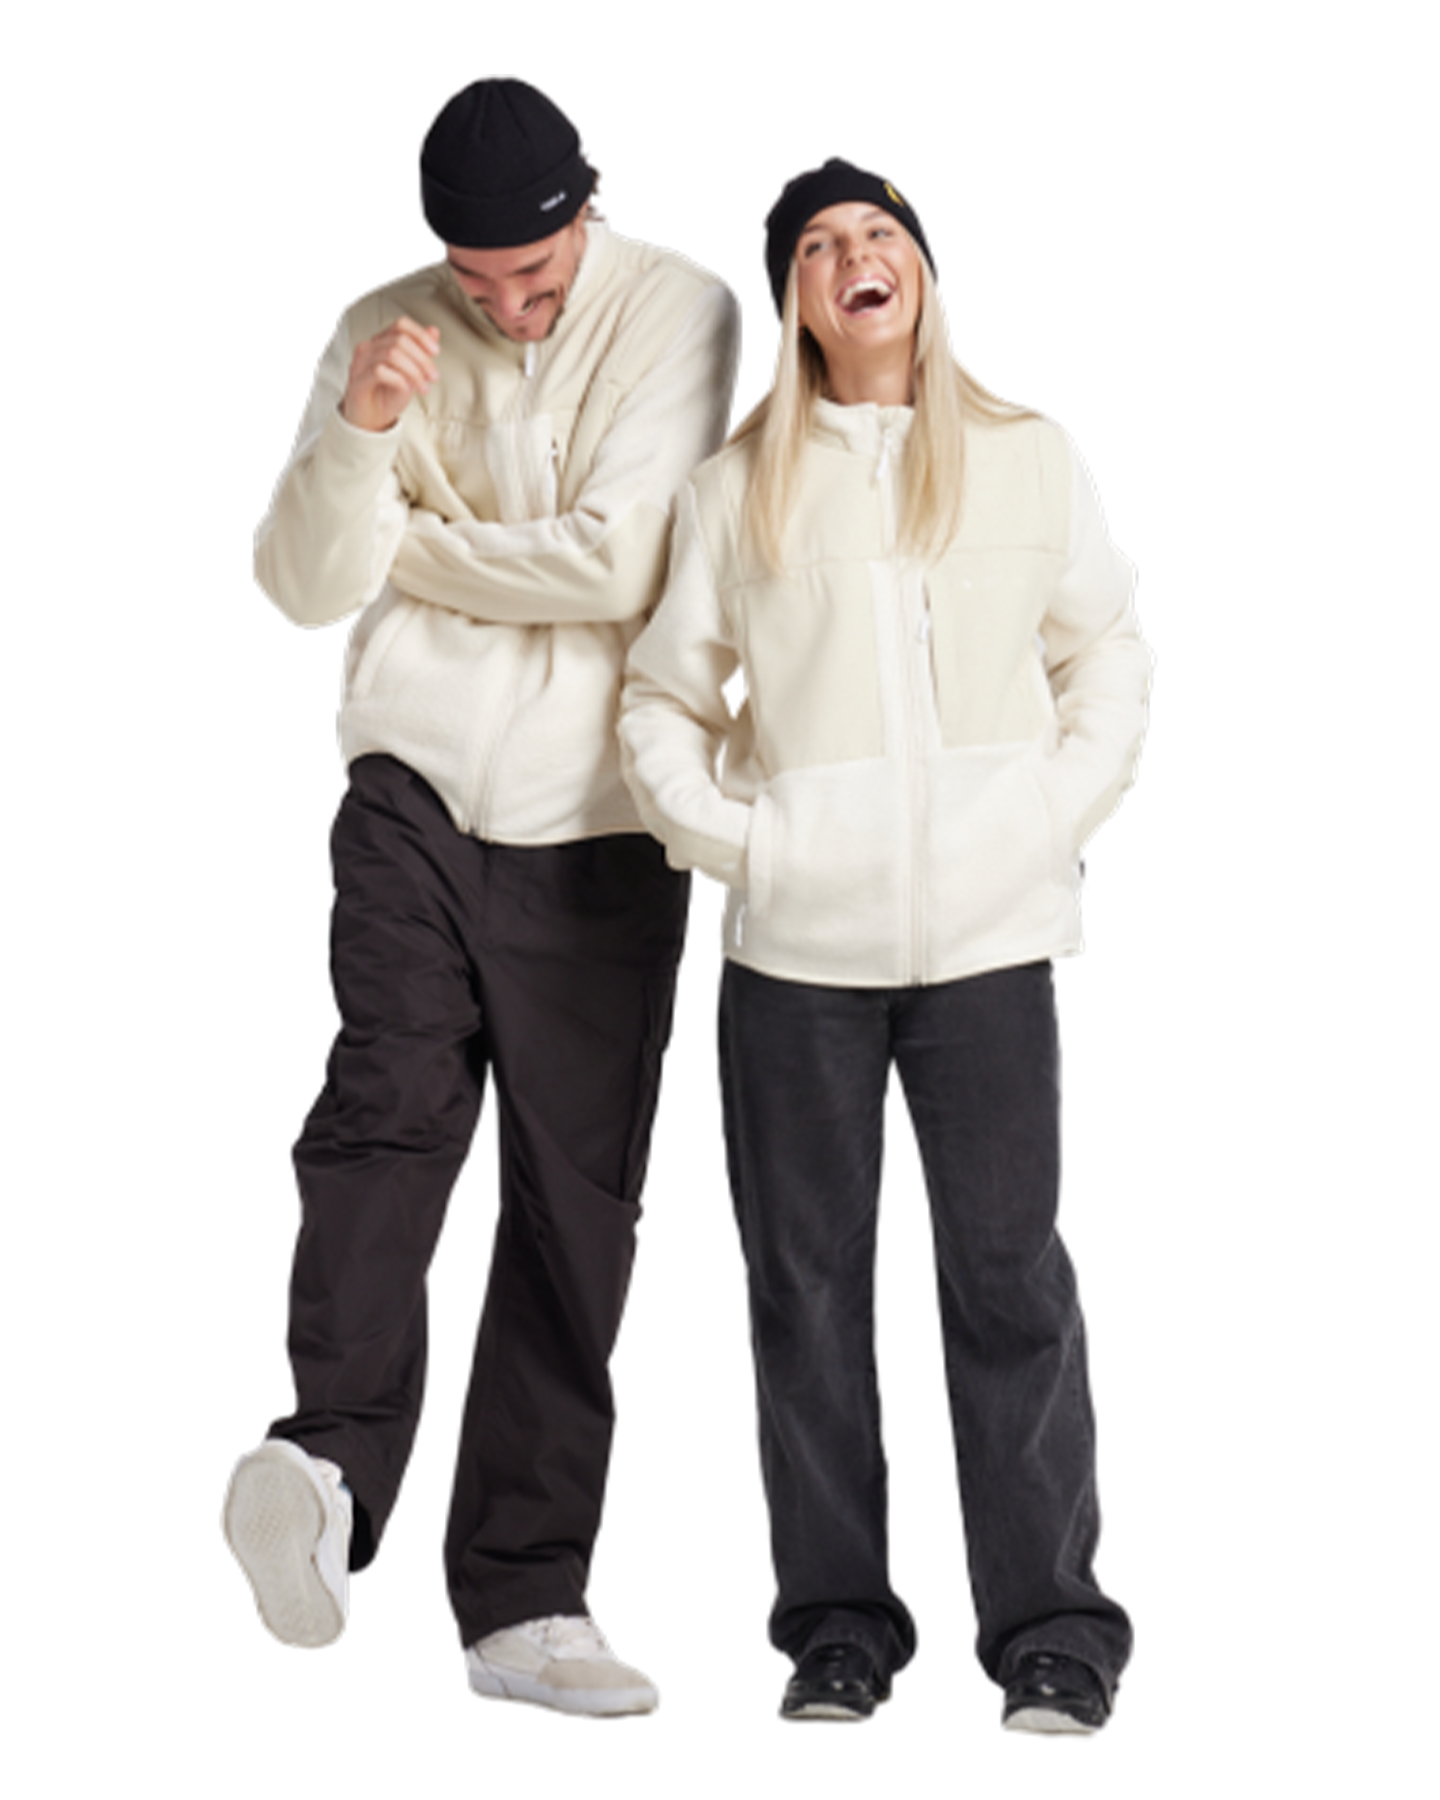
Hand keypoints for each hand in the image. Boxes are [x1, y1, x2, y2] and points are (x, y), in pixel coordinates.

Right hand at [339, 317, 439, 432]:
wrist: (371, 420)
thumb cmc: (387, 395)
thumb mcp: (411, 372)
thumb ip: (420, 352)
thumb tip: (434, 331)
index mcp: (382, 342)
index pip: (401, 325)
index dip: (421, 335)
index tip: (435, 352)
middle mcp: (369, 348)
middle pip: (400, 340)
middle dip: (422, 359)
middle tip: (433, 376)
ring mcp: (361, 362)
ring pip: (391, 354)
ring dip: (414, 371)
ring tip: (423, 387)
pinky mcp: (358, 380)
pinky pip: (379, 371)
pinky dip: (398, 380)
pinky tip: (406, 389)